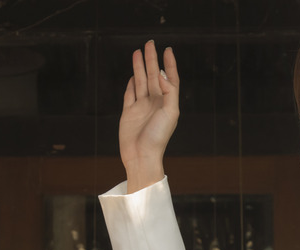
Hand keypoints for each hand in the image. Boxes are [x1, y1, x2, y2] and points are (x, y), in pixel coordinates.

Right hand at [119, 40, 179, 192]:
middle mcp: (155, 103)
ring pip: (141, 82)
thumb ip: (169, 92)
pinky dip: (131, 84)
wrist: (141, 156)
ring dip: (140, 67)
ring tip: (138, 52)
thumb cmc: (159, 138)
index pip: (170, 79)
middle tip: (150, 43)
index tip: (167, 49)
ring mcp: (142, 107)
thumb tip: (162, 75)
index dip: (169, 64)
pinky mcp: (129, 113)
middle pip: (154, 76)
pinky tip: (133, 75)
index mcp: (168, 103)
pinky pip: (130, 94)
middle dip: (152, 59)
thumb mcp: (170, 113)